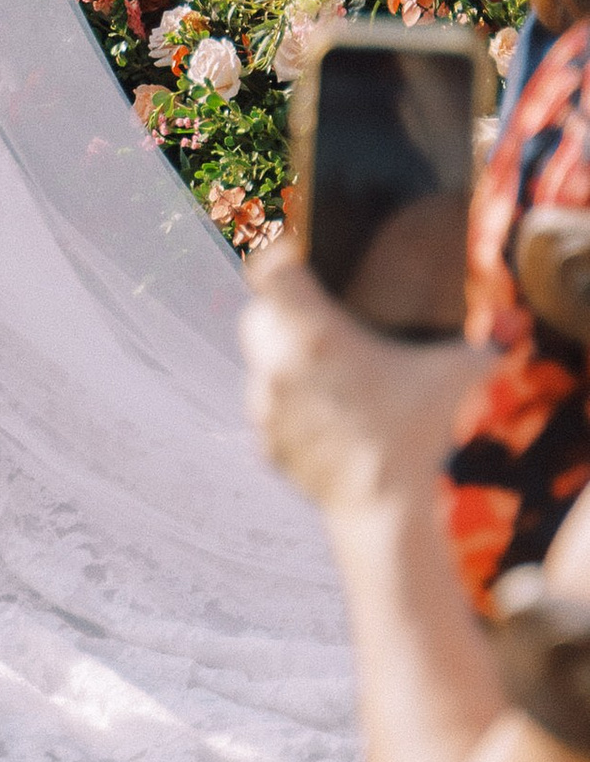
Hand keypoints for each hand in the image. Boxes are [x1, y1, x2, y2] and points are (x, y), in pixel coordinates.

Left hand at [240, 233, 490, 516]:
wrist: (384, 505)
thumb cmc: (417, 432)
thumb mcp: (454, 376)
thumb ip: (479, 346)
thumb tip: (503, 331)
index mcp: (316, 334)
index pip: (269, 270)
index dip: (277, 256)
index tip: (293, 258)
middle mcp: (279, 364)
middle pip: (258, 314)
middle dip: (280, 311)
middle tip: (313, 321)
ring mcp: (265, 404)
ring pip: (259, 363)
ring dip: (283, 361)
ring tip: (326, 373)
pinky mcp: (264, 439)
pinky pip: (267, 409)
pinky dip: (287, 407)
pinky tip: (322, 413)